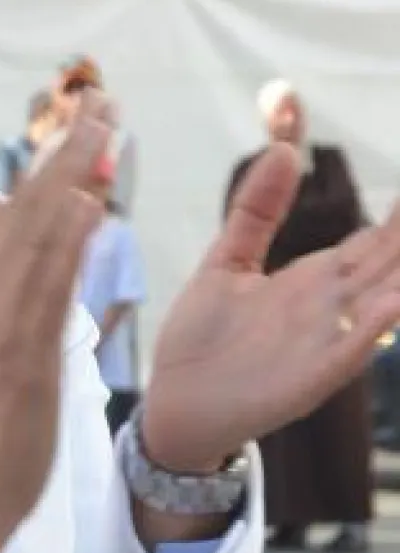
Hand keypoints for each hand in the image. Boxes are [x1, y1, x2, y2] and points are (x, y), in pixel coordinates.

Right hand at [0, 96, 110, 552]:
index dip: (48, 162)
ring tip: (102, 129)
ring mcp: (0, 327)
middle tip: (100, 100)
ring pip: (36, 238)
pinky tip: (92, 205)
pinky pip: (47, 290)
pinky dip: (67, 244)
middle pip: (25, 211)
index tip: (81, 117)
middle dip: (63, 152)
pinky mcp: (21, 357)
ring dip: (71, 179)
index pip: (12, 213)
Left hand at [144, 145, 399, 473]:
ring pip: (380, 303)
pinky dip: (372, 328)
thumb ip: (256, 210)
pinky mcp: (308, 377)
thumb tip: (280, 149)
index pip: (369, 243)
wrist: (175, 404)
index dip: (398, 218)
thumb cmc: (202, 338)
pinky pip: (348, 350)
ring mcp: (321, 342)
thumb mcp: (227, 260)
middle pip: (384, 266)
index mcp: (311, 281)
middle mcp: (326, 309)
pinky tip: (392, 303)